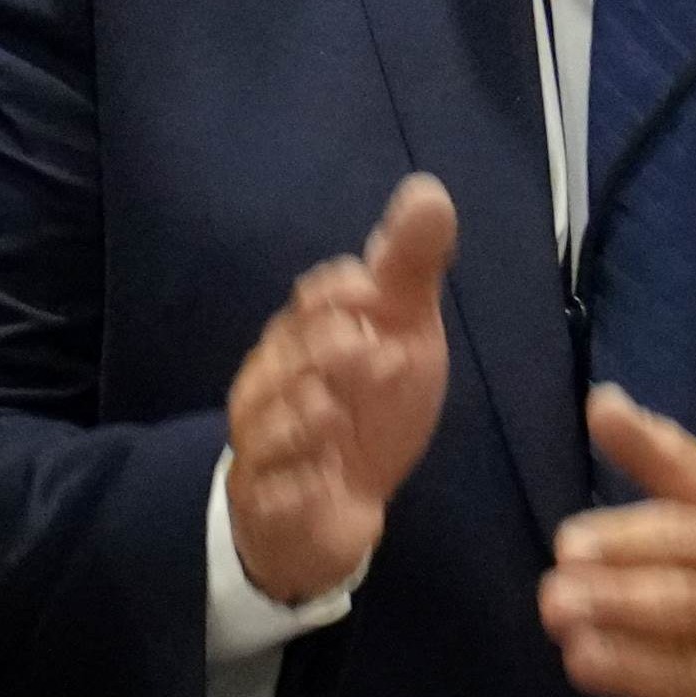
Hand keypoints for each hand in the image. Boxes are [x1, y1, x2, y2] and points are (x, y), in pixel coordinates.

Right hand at [221, 175, 463, 605]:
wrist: (329, 507)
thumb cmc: (367, 405)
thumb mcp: (401, 332)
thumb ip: (410, 267)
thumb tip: (428, 189)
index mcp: (305, 333)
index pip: (318, 294)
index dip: (349, 292)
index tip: (383, 302)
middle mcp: (274, 381)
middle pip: (292, 352)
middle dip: (333, 350)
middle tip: (380, 354)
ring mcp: (267, 441)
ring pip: (274, 418)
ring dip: (312, 413)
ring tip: (342, 415)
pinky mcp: (271, 499)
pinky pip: (274, 486)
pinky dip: (301, 477)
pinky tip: (330, 473)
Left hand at [544, 392, 695, 696]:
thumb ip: (666, 458)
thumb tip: (600, 401)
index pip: (680, 538)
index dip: (616, 542)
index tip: (569, 547)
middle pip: (668, 608)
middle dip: (600, 603)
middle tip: (555, 600)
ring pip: (667, 677)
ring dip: (608, 663)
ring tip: (580, 649)